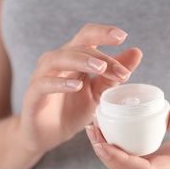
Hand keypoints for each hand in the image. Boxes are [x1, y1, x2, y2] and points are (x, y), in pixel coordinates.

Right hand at [19, 23, 142, 152]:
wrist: (47, 136)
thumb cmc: (72, 111)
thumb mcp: (98, 93)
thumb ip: (113, 75)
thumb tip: (136, 52)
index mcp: (74, 58)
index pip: (87, 36)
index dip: (103, 32)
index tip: (123, 36)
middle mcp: (57, 62)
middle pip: (77, 46)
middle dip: (101, 56)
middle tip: (121, 71)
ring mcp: (42, 77)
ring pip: (58, 59)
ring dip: (81, 61)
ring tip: (100, 68)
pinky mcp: (33, 95)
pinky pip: (44, 84)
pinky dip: (60, 83)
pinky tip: (76, 86)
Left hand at [86, 109, 169, 168]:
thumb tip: (169, 116)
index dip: (120, 159)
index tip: (102, 143)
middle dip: (106, 155)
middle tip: (92, 131)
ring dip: (107, 155)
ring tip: (94, 131)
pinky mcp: (155, 167)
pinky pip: (130, 165)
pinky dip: (115, 153)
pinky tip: (107, 135)